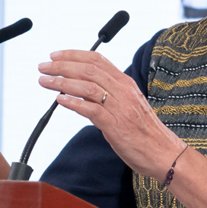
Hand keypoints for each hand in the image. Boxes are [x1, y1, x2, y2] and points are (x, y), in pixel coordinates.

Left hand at [37, 50, 182, 179]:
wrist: (163, 152)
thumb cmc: (144, 131)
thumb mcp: (126, 105)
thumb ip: (106, 95)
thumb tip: (80, 91)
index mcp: (125, 83)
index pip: (97, 60)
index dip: (73, 55)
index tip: (55, 56)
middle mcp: (123, 91)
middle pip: (88, 70)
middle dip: (62, 66)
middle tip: (43, 67)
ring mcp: (120, 107)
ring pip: (87, 86)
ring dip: (62, 82)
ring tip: (45, 81)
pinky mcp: (116, 125)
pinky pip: (91, 110)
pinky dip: (73, 103)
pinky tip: (59, 100)